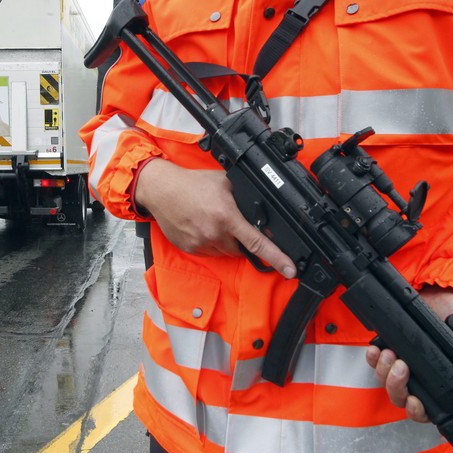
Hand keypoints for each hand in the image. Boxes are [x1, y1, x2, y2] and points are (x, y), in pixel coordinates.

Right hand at [134, 158, 296, 277]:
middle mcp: (214, 233)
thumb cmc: (192, 184)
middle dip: (242, 240)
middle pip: (241, 250)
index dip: (277, 258)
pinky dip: (211, 243)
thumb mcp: (225, 182)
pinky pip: (210, 252)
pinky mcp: (190, 249)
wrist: (162, 190)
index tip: (290, 270)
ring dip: (226, 242)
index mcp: (227, 217)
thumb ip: (245, 196)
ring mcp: (201, 243)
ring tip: (214, 221)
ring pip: (226, 252)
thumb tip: (263, 211)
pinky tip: (202, 226)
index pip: (257, 243)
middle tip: (232, 223)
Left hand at [365, 286, 452, 422]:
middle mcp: (423, 380)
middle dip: (398, 388)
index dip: (419, 411)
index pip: (429, 411)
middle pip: (402, 400)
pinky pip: (375, 363)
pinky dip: (374, 359)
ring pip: (387, 383)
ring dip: (385, 372)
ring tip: (391, 354)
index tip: (415, 401)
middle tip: (401, 368)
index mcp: (445, 385)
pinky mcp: (391, 351)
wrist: (443, 294)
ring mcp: (405, 367)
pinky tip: (377, 349)